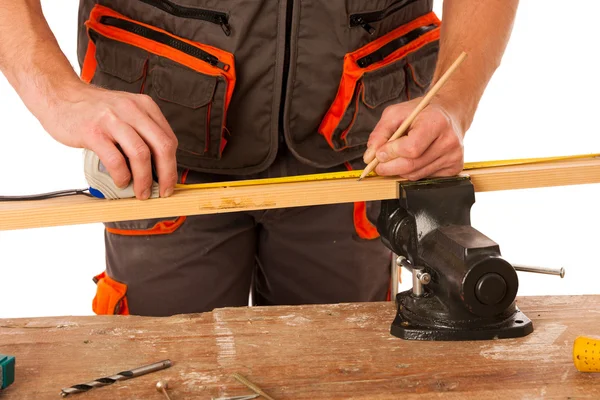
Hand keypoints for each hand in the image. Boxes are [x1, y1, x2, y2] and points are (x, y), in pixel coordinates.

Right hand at [39, 82, 177, 198]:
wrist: (60, 95)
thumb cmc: (94, 111)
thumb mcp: (126, 113)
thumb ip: (142, 133)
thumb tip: (157, 168)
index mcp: (145, 107)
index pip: (169, 140)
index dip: (173, 166)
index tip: (170, 182)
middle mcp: (132, 110)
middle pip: (162, 147)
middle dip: (167, 175)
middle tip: (163, 192)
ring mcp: (112, 120)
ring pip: (141, 154)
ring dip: (144, 179)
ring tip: (141, 192)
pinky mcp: (93, 131)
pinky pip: (115, 159)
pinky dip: (121, 175)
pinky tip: (121, 181)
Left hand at [363, 98, 464, 180]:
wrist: (449, 113)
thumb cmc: (421, 112)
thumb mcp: (396, 114)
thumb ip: (379, 133)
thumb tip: (369, 157)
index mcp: (436, 122)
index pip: (411, 148)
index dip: (391, 153)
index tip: (379, 154)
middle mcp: (449, 141)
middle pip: (412, 165)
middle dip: (389, 167)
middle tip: (378, 165)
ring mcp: (454, 156)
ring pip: (416, 175)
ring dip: (400, 170)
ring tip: (396, 158)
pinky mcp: (455, 167)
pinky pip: (425, 178)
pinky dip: (413, 172)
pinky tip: (414, 160)